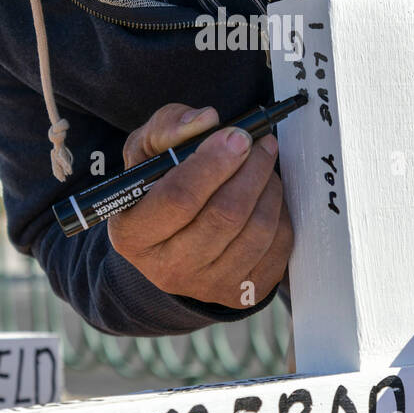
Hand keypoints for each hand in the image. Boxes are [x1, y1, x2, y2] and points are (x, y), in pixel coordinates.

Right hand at [108, 103, 292, 308]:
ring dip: (269, 187)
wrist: (171, 241)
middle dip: (251, 169)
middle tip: (260, 142)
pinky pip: (277, 246)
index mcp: (133, 234)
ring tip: (263, 164)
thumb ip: (168, 127)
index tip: (236, 135)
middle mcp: (167, 268)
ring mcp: (207, 285)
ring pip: (256, 230)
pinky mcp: (242, 292)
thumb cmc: (158, 188)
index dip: (213, 163)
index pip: (179, 199)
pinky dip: (280, 213)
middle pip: (224, 215)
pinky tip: (267, 196)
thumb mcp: (146, 153)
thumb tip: (207, 119)